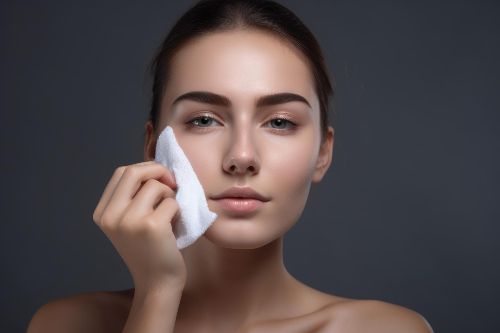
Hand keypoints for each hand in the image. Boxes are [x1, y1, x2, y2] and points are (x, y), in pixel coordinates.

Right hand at [92, 161, 186, 292]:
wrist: (157, 283)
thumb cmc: (150, 250)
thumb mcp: (131, 221)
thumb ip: (134, 197)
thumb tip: (156, 168)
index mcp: (102, 213)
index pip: (121, 173)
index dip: (145, 169)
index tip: (160, 177)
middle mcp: (110, 216)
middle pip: (133, 172)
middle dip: (158, 171)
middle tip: (173, 182)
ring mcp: (128, 221)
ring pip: (155, 186)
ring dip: (170, 196)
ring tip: (171, 215)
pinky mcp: (150, 226)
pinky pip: (171, 202)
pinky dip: (178, 211)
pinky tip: (175, 227)